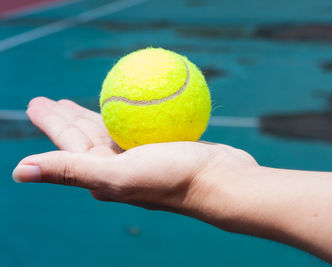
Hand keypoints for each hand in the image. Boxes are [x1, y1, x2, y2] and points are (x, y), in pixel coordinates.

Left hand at [13, 97, 257, 214]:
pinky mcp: (160, 146)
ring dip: (92, 114)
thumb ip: (71, 170)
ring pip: (109, 129)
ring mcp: (140, 156)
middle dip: (66, 119)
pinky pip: (136, 124)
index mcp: (103, 175)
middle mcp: (118, 167)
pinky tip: (125, 104)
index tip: (37, 103)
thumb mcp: (117, 174)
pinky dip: (126, 111)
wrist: (221, 180)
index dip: (51, 124)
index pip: (68, 144)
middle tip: (51, 100)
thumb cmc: (172, 178)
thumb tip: (18, 171)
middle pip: (85, 136)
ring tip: (75, 102)